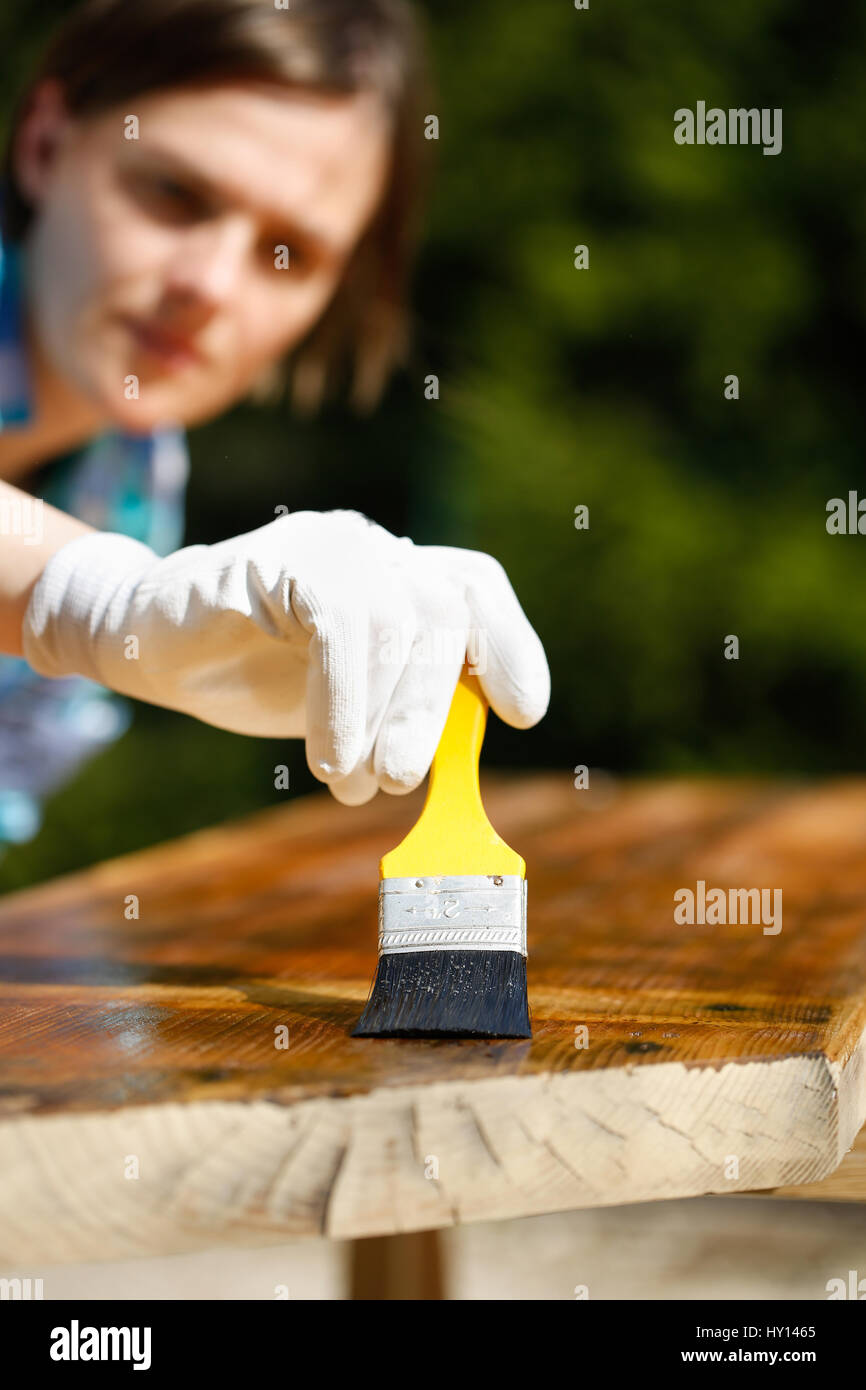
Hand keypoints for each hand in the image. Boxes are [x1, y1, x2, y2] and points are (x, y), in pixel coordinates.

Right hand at [22, 509, 549, 803]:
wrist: (153, 646)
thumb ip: (399, 714)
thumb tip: (448, 770)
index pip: (474, 589)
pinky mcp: (280, 558)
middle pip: (444, 610)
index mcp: (399, 575)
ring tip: (358, 781)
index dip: (508, 644)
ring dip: (387, 715)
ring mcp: (329, 546)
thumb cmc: (256, 675)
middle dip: (434, 705)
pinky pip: (336, 625)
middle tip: (404, 779)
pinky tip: (327, 755)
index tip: (524, 710)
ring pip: (397, 620)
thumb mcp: (349, 703)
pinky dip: (341, 701)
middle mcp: (374, 551)